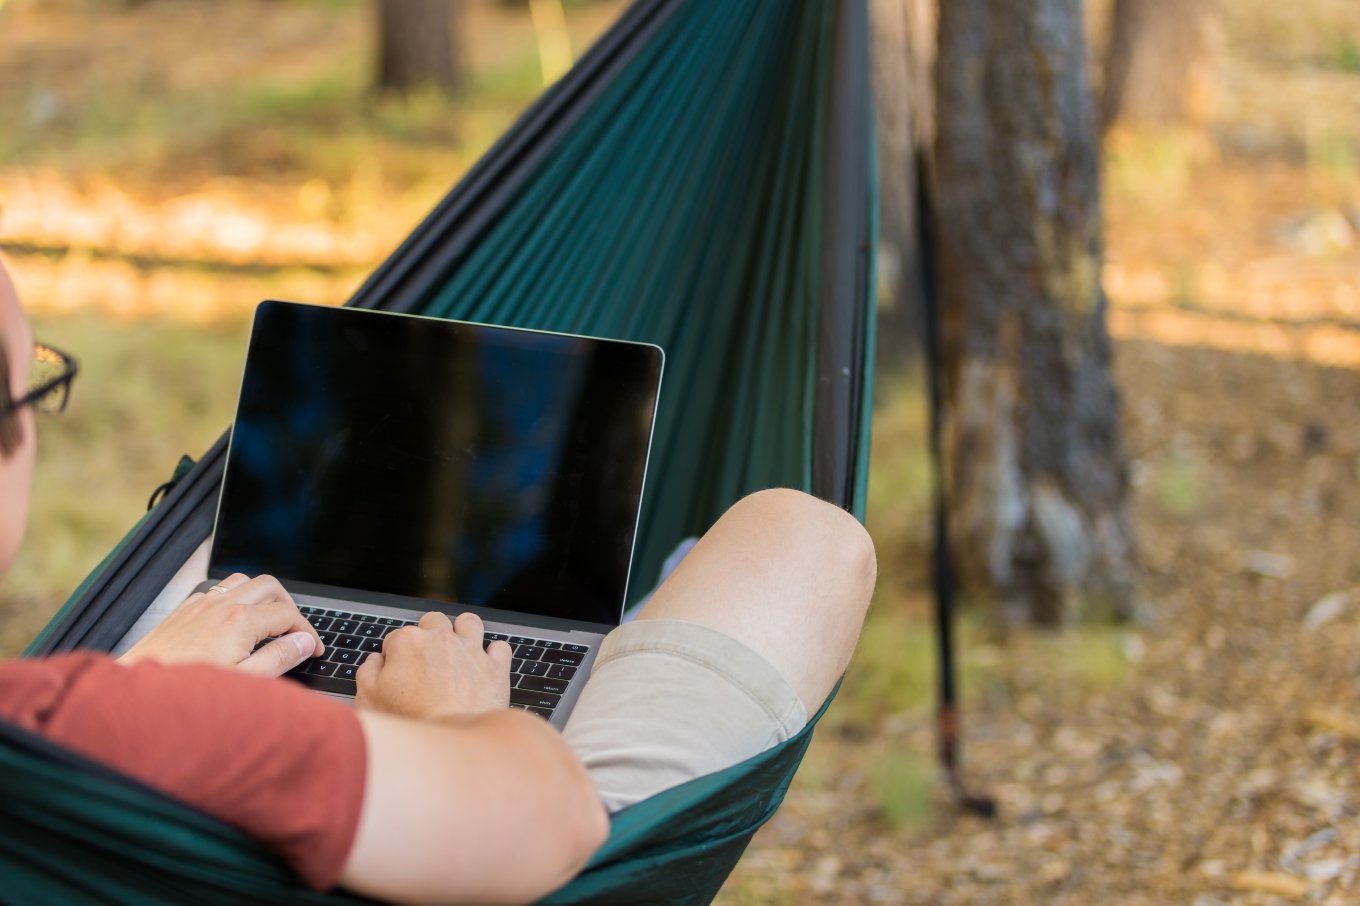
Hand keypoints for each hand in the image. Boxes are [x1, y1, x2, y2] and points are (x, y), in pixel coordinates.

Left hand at [119, 573, 323, 676]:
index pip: (289, 615)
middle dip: (290, 606)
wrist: (137, 695)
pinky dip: (235, 597)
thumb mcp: (244, 682)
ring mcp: (201, 605)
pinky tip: (234, 620)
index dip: (308, 632)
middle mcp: (221, 605)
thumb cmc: (187, 693)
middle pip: (270, 586)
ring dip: (262, 596)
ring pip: (244, 581)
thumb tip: (304, 643)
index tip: (313, 649)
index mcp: (240, 621)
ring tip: (269, 620)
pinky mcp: (185, 610)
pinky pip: (218, 589)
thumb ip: (279, 658)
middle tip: (296, 631)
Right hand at [356, 611, 512, 719]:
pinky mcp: (495, 667)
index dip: (394, 656)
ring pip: (469, 623)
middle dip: (428, 634)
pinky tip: (485, 666)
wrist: (450, 747)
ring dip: (463, 632)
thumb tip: (374, 661)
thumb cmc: (410, 724)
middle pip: (433, 621)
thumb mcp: (369, 700)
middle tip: (425, 659)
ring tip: (458, 650)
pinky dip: (494, 655)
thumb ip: (367, 673)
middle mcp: (441, 639)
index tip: (397, 671)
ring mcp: (471, 651)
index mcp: (408, 642)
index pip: (396, 638)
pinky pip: (500, 647)